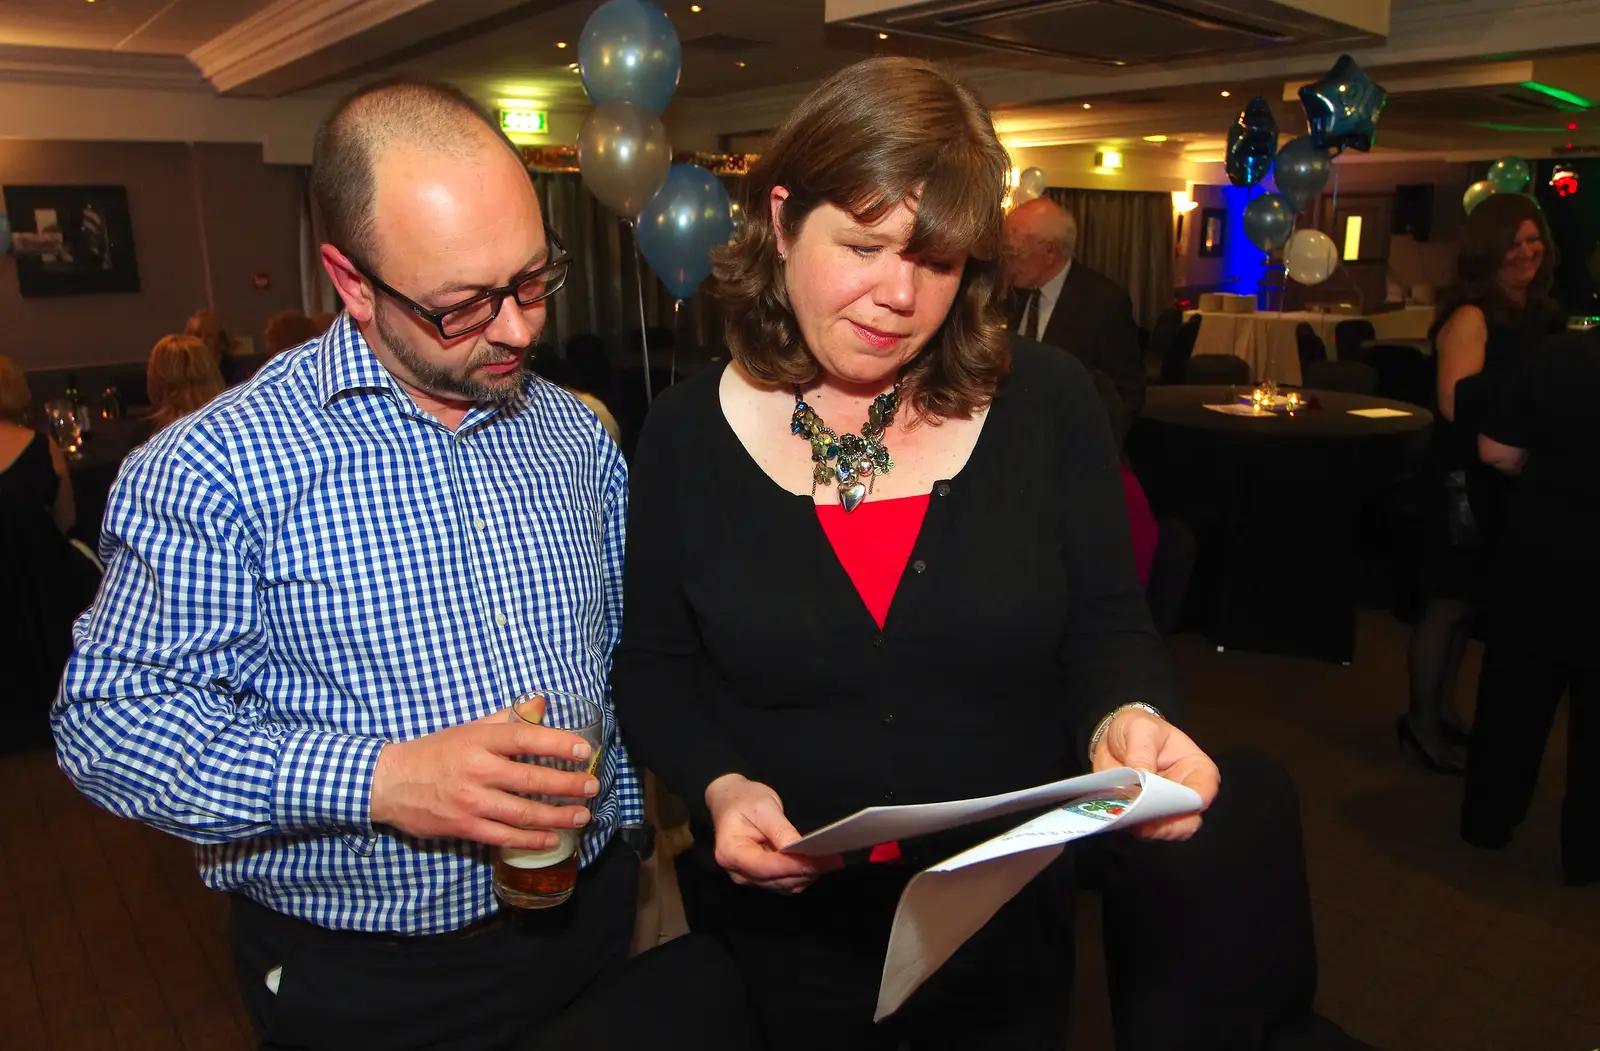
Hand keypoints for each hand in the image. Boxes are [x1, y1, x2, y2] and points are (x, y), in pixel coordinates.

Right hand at [370, 705, 600, 849]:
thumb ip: (507, 718)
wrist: (389, 782)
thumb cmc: (435, 752)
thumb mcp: (469, 728)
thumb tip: (541, 702)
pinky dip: (532, 840)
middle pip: (531, 779)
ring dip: (557, 816)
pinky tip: (553, 839)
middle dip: (568, 785)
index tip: (584, 750)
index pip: (526, 738)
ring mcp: (471, 801)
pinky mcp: (464, 827)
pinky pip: (505, 837)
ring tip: (582, 815)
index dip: (558, 743)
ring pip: (523, 812)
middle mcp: (478, 769)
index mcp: (480, 740)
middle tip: (592, 787)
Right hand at [704, 774, 841, 892]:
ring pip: (783, 885)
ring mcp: (748, 878)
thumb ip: (780, 829)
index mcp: (731, 852)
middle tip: (834, 860)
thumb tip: (798, 848)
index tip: (822, 860)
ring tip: (829, 861)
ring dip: (806, 875)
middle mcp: (738, 872)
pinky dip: (801, 875)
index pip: (766, 867)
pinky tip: (816, 863)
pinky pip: (784, 883)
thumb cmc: (744, 800)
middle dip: (806, 870)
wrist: (731, 801)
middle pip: (776, 880)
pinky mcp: (760, 878)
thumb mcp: (763, 807)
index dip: (795, 866)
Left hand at [1092, 707, 1219, 840]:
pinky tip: (1117, 815)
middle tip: (1143, 815)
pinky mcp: (1142, 817)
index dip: (1189, 803)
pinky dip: (1128, 825)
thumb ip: (1142, 751)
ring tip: (1127, 814)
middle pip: (1187, 820)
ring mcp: (1163, 809)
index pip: (1203, 792)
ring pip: (1163, 830)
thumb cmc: (1137, 728)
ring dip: (1145, 826)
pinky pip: (1139, 829)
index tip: (1166, 803)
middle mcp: (1184, 794)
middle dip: (1166, 822)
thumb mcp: (1140, 728)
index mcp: (1196, 769)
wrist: (1113, 737)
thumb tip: (1141, 776)